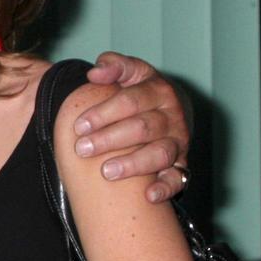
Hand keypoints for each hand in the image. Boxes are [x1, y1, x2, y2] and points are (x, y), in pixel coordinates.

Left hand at [75, 52, 190, 202]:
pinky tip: (148, 195)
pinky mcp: (181, 164)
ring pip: (160, 153)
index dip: (104, 112)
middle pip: (143, 128)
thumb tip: (96, 73)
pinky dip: (166, 187)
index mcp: (158, 91)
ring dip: (133, 164)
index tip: (79, 125)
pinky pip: (179, 178)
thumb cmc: (139, 91)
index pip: (132, 100)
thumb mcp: (130, 72)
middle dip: (110, 139)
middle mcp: (172, 117)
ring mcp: (178, 142)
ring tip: (106, 171)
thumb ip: (114, 65)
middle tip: (82, 149)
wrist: (169, 110)